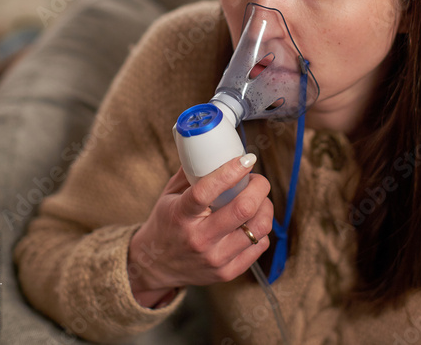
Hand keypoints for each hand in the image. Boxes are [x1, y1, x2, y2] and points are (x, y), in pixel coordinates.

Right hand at [127, 154, 272, 307]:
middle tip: (257, 179)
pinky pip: (259, 246)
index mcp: (181, 215)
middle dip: (259, 186)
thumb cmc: (167, 223)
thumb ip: (191, 171)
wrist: (155, 265)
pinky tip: (252, 221)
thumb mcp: (170, 194)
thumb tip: (215, 148)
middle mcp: (199, 239)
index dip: (231, 171)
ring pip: (258, 228)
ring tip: (259, 199)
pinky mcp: (227, 272)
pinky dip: (261, 229)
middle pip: (242, 209)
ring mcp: (215, 258)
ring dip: (265, 207)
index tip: (246, 159)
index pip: (207, 190)